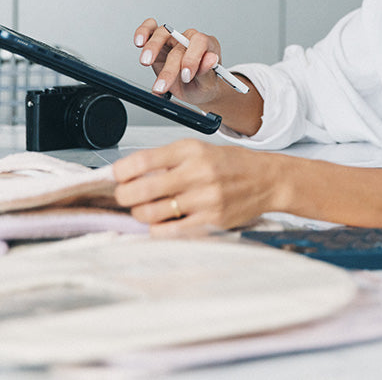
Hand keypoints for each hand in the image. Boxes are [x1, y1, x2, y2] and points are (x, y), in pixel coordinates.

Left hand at [112, 138, 282, 235]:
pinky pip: (170, 232)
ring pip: (151, 214)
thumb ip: (167, 160)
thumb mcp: (199, 150)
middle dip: (123, 196)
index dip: (121, 171)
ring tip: (143, 210)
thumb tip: (130, 173)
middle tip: (123, 196)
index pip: (143, 160)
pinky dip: (157, 230)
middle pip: (142, 190)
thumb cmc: (230, 165)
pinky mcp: (210, 221)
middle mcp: (197, 173)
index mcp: (190, 151)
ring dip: (139, 214)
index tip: (115, 176)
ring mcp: (204, 199)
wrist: (266, 179)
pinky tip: (159, 223)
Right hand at [133, 18, 229, 106]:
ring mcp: (173, 39)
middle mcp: (189, 38)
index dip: (192, 57)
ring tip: (146, 62)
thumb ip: (207, 71)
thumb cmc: (203, 84)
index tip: (186, 76)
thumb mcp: (208, 83)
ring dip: (152, 47)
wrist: (196, 90)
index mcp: (207, 44)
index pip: (199, 42)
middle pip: (178, 41)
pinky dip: (143, 32)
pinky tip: (139, 42)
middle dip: (169, 64)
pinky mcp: (159, 43)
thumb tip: (210, 59)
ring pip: (162, 33)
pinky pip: (150, 30)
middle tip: (163, 83)